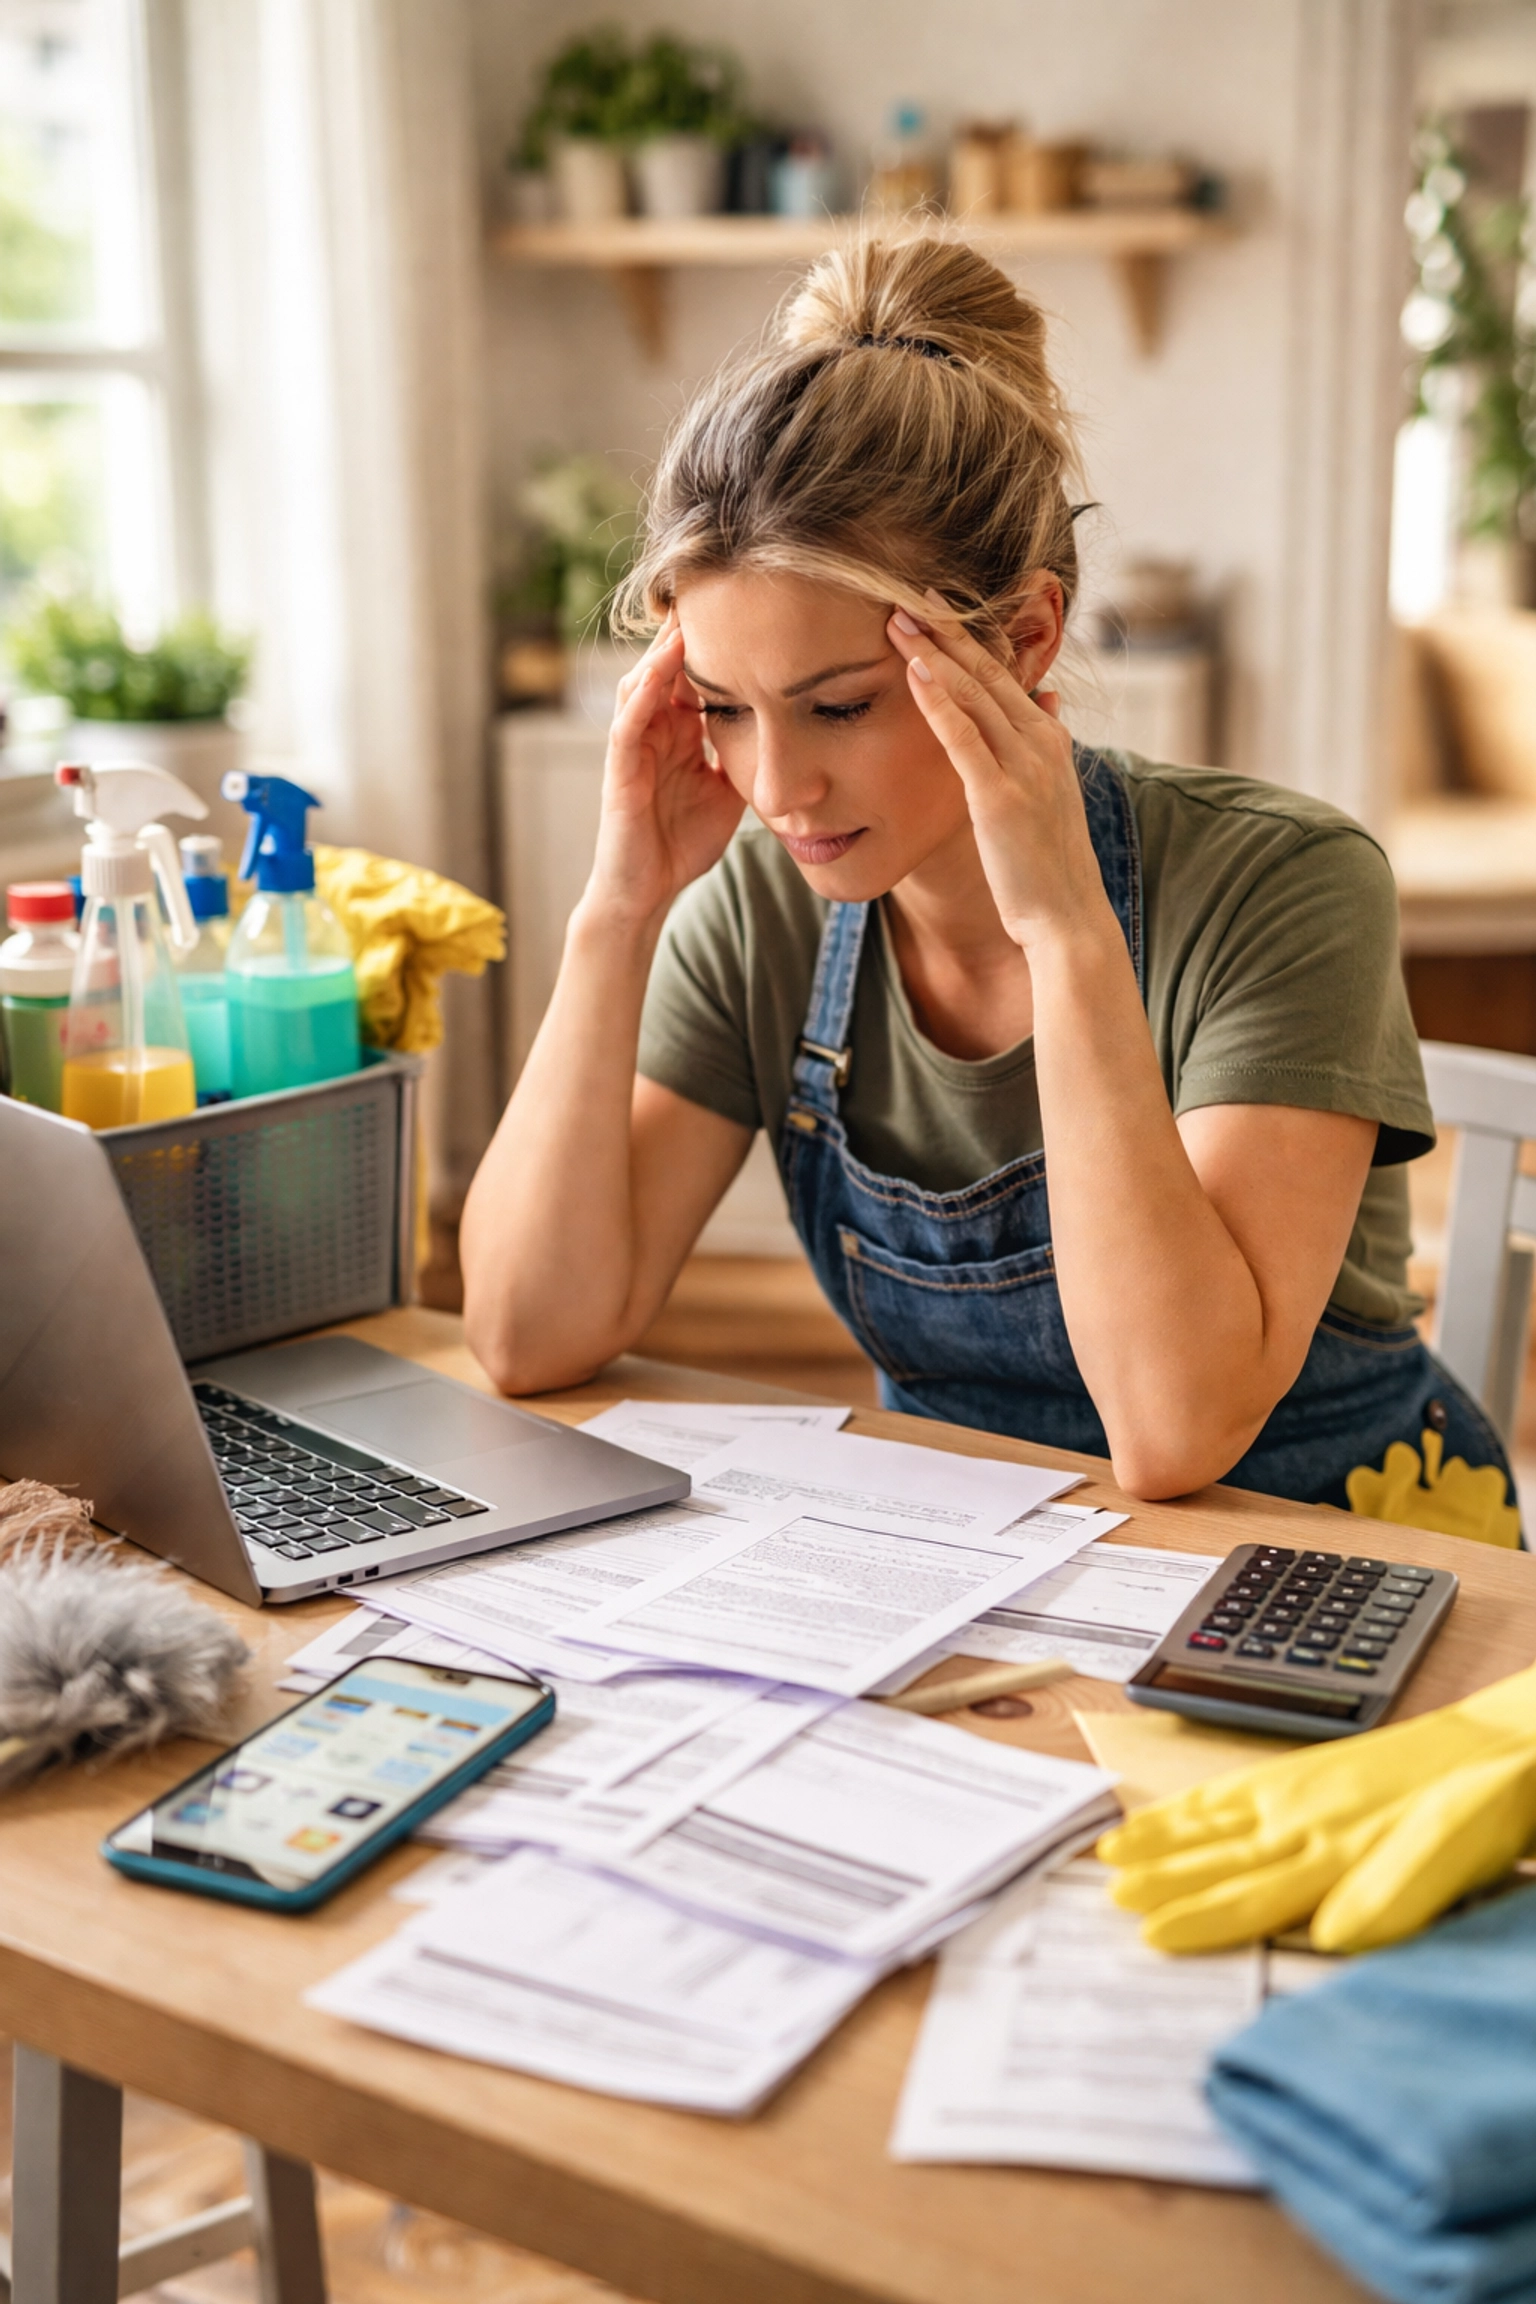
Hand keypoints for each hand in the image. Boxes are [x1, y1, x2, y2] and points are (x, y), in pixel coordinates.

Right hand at [587, 616, 744, 924]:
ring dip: (665, 651)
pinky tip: (663, 667)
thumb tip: (791, 735)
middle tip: (718, 591)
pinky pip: (628, 720)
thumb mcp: (729, 793)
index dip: (720, 645)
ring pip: (644, 682)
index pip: (697, 676)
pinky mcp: (618, 768)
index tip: (752, 611)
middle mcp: (654, 730)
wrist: (647, 892)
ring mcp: (633, 745)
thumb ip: (746, 759)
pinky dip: (645, 691)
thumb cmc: (681, 844)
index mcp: (680, 733)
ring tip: (689, 616)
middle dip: (690, 632)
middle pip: (668, 667)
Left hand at [886, 592, 1109, 952]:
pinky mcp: (1000, 797)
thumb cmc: (1048, 863)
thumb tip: (1049, 698)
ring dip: (933, 652)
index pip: (1001, 673)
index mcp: (1048, 738)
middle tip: (907, 592)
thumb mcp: (1052, 791)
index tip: (934, 605)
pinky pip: (964, 738)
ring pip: (974, 694)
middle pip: (987, 671)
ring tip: (897, 618)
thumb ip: (1046, 741)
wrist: (1067, 917)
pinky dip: (939, 701)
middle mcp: (1040, 741)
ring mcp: (1023, 767)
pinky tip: (914, 672)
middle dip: (945, 630)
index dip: (966, 637)